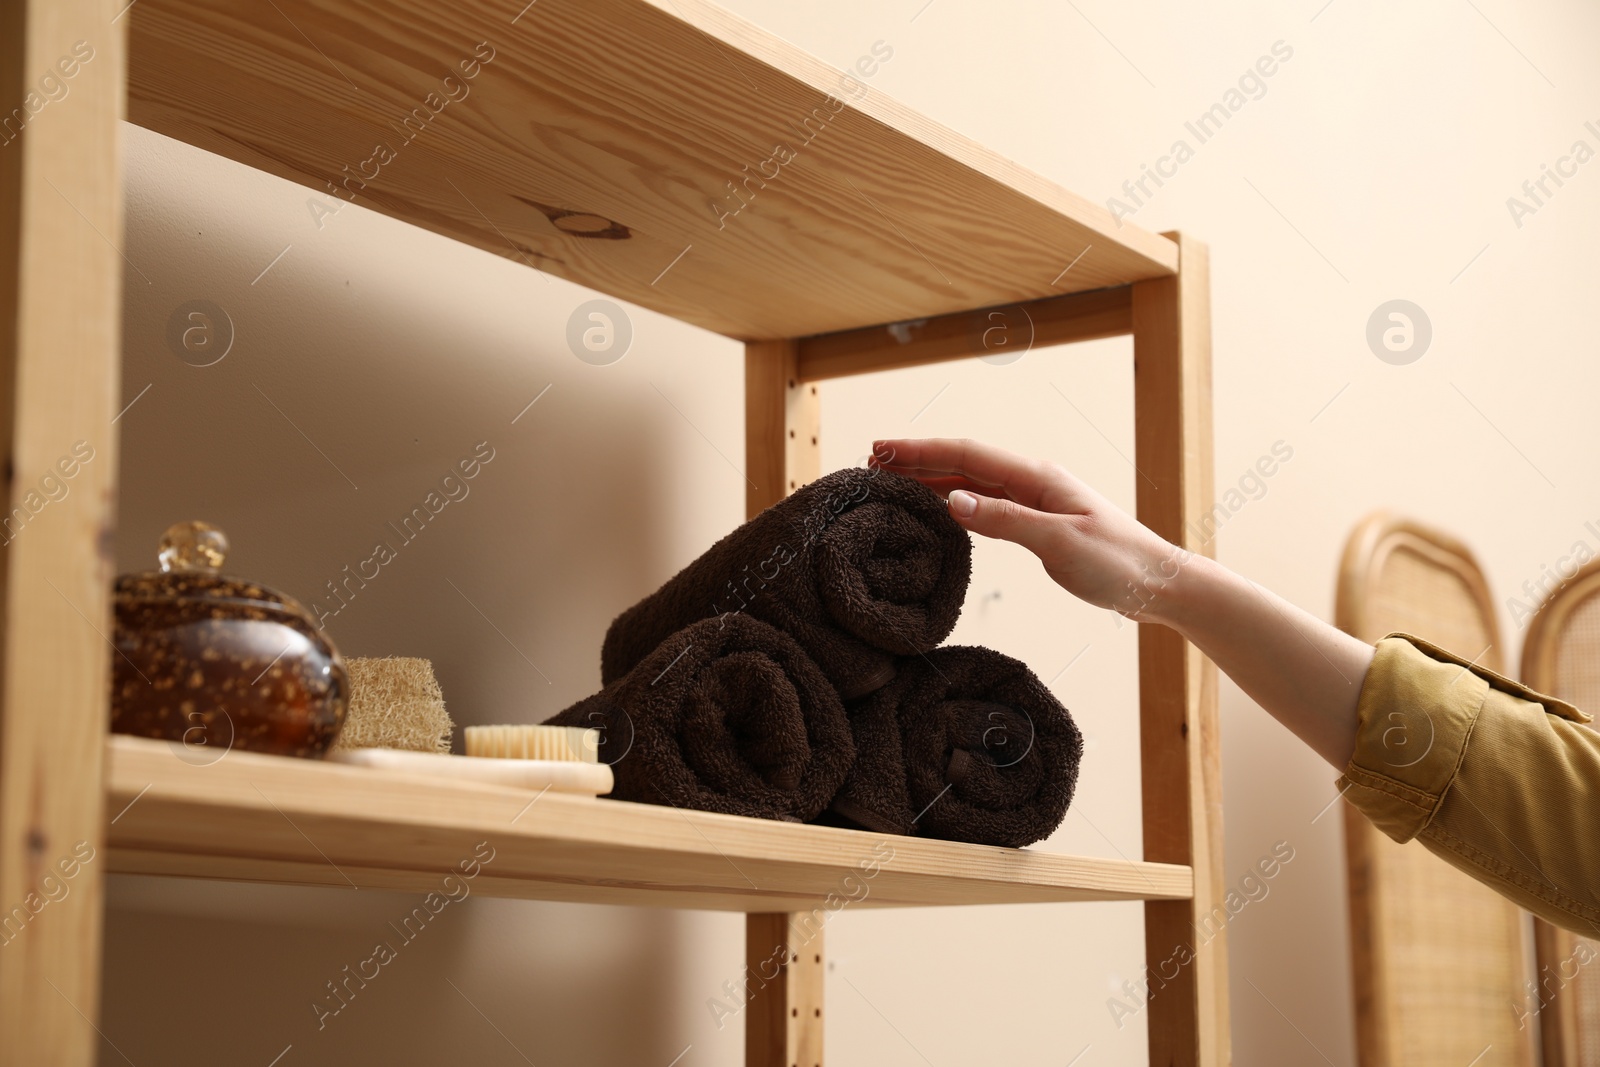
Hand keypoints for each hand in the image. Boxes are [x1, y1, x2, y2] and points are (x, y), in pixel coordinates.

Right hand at [871, 438, 1189, 622]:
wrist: (1160, 584)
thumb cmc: (1119, 564)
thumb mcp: (1060, 544)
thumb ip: (1006, 521)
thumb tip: (951, 501)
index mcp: (1037, 477)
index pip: (966, 454)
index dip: (920, 450)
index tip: (880, 449)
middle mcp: (1032, 480)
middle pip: (963, 461)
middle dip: (916, 458)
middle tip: (869, 461)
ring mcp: (1034, 499)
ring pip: (971, 480)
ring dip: (930, 477)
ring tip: (889, 479)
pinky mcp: (1037, 521)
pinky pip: (984, 502)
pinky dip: (952, 499)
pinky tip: (933, 505)